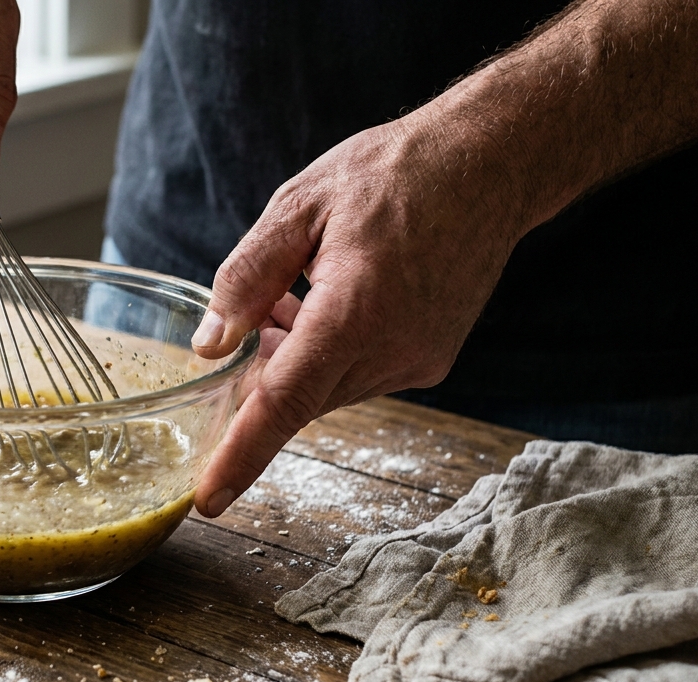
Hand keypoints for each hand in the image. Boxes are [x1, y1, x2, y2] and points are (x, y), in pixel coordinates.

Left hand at [191, 115, 529, 515]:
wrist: (489, 165)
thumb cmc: (391, 174)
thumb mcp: (298, 206)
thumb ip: (246, 278)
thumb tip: (210, 343)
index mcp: (354, 312)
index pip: (284, 404)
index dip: (242, 456)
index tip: (208, 500)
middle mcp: (393, 349)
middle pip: (299, 397)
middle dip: (259, 377)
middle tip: (241, 324)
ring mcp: (417, 360)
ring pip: (327, 390)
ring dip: (294, 360)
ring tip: (291, 295)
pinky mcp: (430, 361)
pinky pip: (357, 376)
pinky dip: (328, 355)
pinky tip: (323, 302)